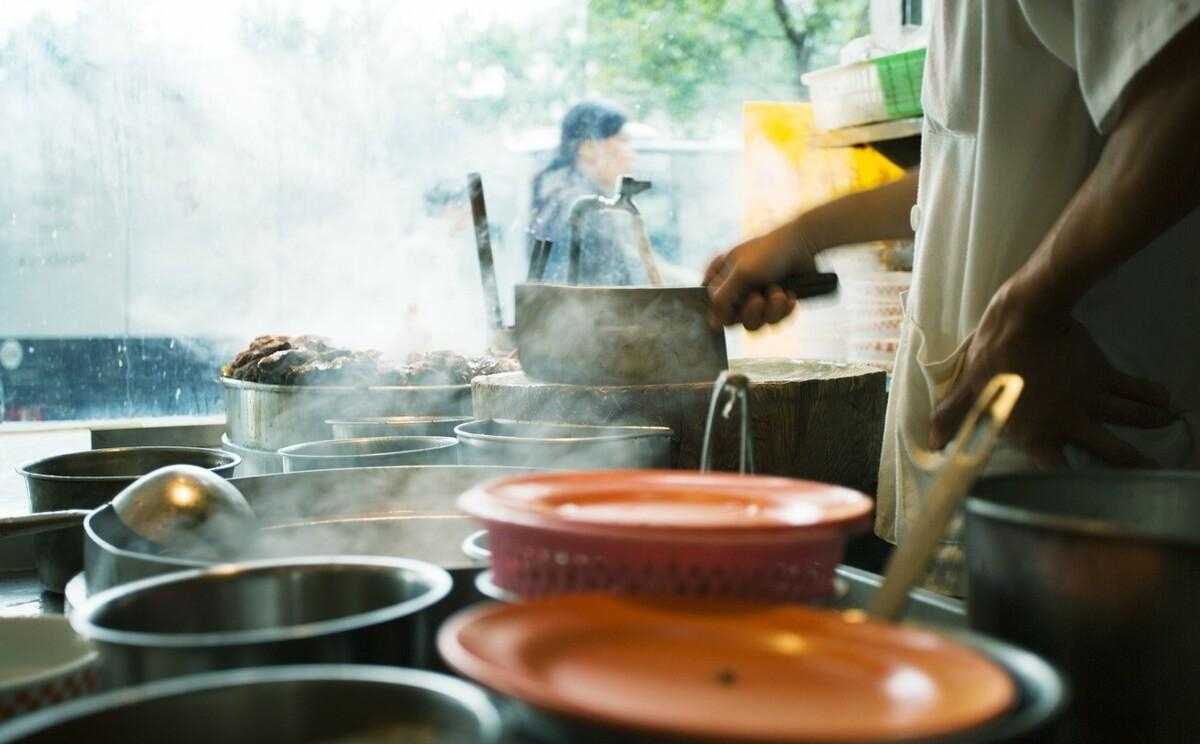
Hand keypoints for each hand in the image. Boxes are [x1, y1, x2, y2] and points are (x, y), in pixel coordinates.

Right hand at [704, 223, 815, 329]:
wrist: (802, 245)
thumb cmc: (768, 252)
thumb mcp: (741, 273)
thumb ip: (722, 298)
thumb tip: (712, 324)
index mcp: (722, 281)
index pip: (715, 308)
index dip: (727, 312)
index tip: (739, 308)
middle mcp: (737, 291)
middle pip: (736, 320)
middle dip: (752, 312)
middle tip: (759, 298)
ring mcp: (756, 298)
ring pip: (757, 323)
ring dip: (771, 310)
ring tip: (780, 294)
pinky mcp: (774, 304)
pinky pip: (774, 320)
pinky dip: (784, 310)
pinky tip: (790, 297)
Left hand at [929, 282, 1173, 467]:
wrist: (1027, 315)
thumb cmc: (993, 353)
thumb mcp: (970, 386)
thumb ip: (955, 417)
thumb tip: (932, 442)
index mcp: (1037, 430)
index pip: (1055, 466)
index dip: (1070, 484)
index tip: (1089, 496)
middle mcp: (1071, 419)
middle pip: (1109, 451)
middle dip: (1129, 465)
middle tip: (1147, 476)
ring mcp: (1091, 396)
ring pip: (1128, 418)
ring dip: (1147, 425)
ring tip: (1166, 433)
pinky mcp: (1103, 372)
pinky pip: (1132, 386)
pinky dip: (1151, 393)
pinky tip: (1169, 400)